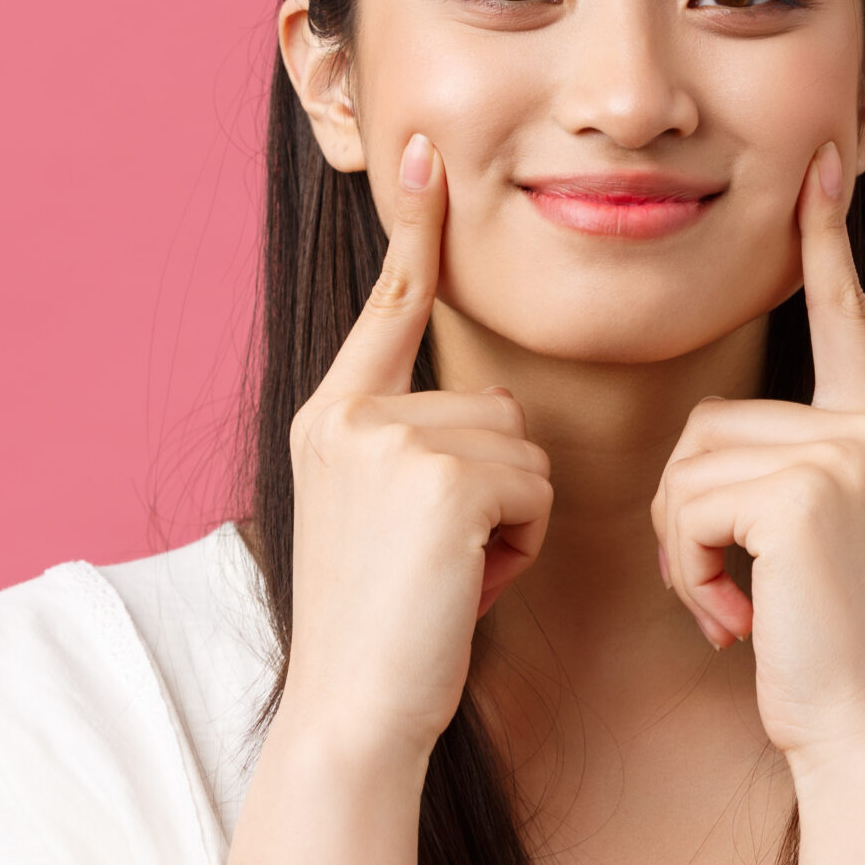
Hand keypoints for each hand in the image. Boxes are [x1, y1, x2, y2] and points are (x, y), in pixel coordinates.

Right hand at [279, 132, 552, 763]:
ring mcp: (391, 440)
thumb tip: (489, 412)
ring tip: (450, 578)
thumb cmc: (386, 631)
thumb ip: (414, 449)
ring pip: (524, 447)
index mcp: (330, 415)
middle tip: (442, 562)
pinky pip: (534, 487)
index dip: (415, 228)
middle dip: (499, 487)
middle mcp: (350, 413)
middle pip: (496, 404)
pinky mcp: (441, 477)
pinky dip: (522, 545)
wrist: (354, 712)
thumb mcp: (382, 518)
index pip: (390, 305)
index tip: (426, 151)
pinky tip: (468, 587)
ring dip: (513, 521)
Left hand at [650, 141, 864, 762]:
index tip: (816, 165)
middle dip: (688, 516)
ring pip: (688, 464)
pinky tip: (736, 617)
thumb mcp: (806, 540)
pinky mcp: (806, 491)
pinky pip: (688, 502)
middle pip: (709, 421)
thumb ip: (781, 473)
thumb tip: (709, 452)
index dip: (824, 241)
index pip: (842, 316)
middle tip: (732, 592)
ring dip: (683, 549)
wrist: (862, 732)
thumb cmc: (820, 651)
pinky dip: (689, 568)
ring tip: (739, 609)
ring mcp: (848, 454)